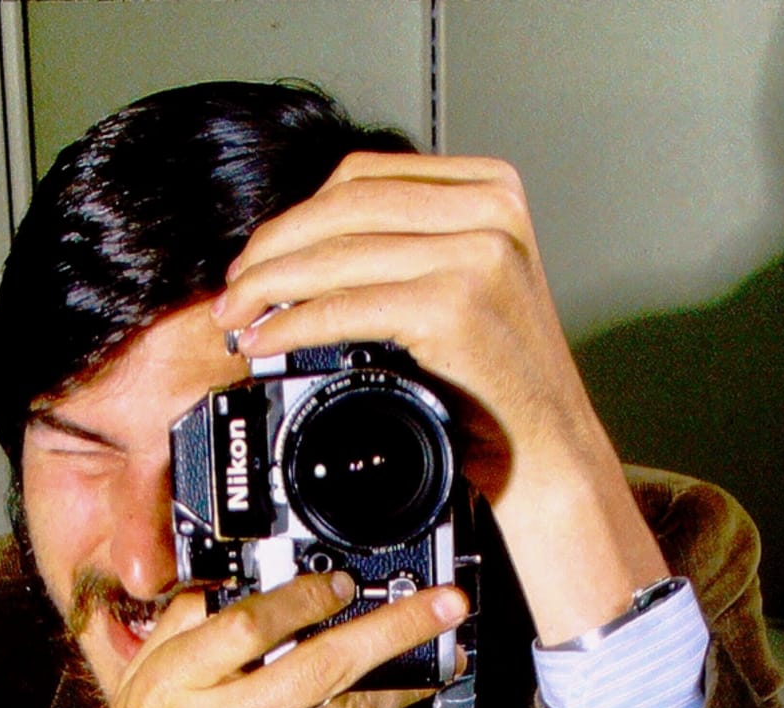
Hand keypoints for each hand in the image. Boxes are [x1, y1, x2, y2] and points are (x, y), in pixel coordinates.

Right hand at [0, 569, 465, 707]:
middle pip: (322, 664)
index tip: (348, 583)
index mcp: (173, 684)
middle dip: (395, 629)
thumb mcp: (135, 694)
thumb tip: (228, 588)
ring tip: (439, 659)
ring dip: (400, 685)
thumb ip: (180, 635)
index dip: (312, 597)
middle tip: (442, 606)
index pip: (254, 621)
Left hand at [212, 152, 666, 645]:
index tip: (263, 254)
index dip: (299, 213)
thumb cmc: (503, 389)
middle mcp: (490, 211)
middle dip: (274, 247)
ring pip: (339, 253)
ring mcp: (477, 255)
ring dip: (272, 285)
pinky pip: (347, 306)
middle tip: (236, 288)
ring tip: (240, 315)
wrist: (547, 454)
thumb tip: (313, 250)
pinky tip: (270, 339)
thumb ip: (412, 250)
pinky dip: (296, 323)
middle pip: (346, 205)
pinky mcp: (455, 306)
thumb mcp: (469, 290)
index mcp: (493, 191)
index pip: (367, 177)